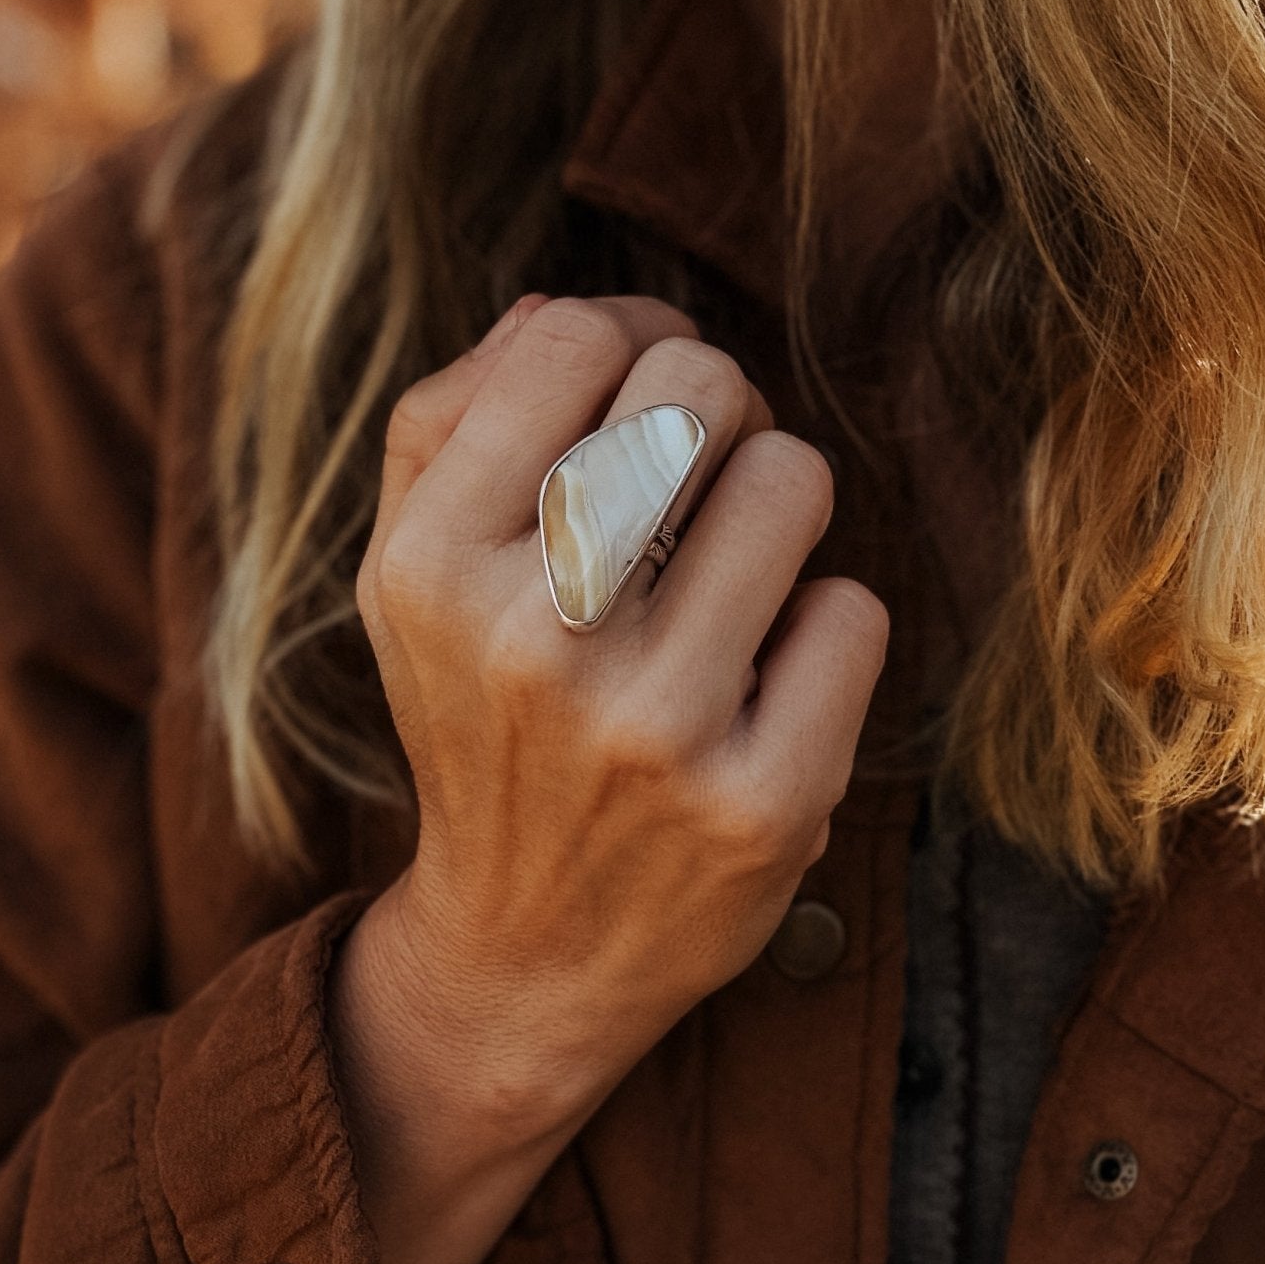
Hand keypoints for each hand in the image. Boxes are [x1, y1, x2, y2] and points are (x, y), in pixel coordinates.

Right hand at [351, 293, 888, 1129]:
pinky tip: (766, 684)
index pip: (576, 337)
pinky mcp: (764, 801)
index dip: (627, 343)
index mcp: (430, 566)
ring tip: (733, 578)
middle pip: (700, 387)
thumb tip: (563, 309)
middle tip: (697, 484)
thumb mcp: (410, 579)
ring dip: (776, 510)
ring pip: (792, 479)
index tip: (634, 407)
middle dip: (716, 415)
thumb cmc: (480, 726)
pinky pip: (853, 610)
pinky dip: (822, 630)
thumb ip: (452, 422)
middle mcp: (533, 640)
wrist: (524, 954)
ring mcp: (654, 725)